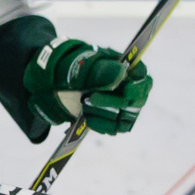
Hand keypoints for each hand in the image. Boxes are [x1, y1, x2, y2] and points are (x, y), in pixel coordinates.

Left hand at [22, 40, 152, 134]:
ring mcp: (120, 103)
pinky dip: (100, 124)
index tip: (125, 91)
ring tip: (84, 104)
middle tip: (89, 99)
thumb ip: (100, 71)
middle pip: (136, 101)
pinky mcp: (110, 118)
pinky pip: (115, 128)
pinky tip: (86, 116)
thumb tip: (121, 74)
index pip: (142, 76)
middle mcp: (126, 85)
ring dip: (104, 114)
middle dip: (113, 102)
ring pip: (126, 117)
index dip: (137, 86)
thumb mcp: (80, 67)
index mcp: (123, 66)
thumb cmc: (69, 69)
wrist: (52, 84)